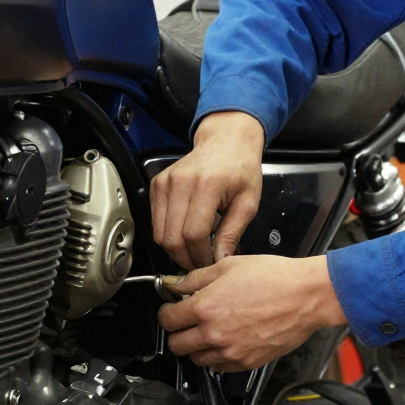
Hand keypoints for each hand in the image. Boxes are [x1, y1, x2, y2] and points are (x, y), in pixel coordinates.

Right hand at [150, 111, 264, 268]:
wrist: (226, 141)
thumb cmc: (240, 168)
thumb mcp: (248, 202)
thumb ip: (232, 233)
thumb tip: (220, 259)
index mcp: (207, 185)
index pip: (193, 234)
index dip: (200, 256)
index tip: (210, 262)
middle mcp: (181, 183)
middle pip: (172, 237)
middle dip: (186, 258)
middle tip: (200, 262)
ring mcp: (165, 183)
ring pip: (159, 233)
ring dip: (175, 249)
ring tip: (194, 250)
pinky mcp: (157, 185)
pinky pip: (156, 221)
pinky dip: (168, 233)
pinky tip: (185, 232)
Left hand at [158, 254, 345, 372]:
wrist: (305, 296)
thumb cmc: (274, 278)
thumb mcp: (229, 265)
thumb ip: (196, 278)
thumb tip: (178, 284)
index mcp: (205, 308)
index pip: (168, 320)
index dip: (167, 313)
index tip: (171, 310)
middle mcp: (214, 334)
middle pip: (176, 346)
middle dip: (177, 333)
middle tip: (186, 323)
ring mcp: (231, 352)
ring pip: (196, 360)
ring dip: (196, 347)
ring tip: (208, 332)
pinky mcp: (247, 362)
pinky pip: (220, 368)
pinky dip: (217, 358)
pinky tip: (226, 341)